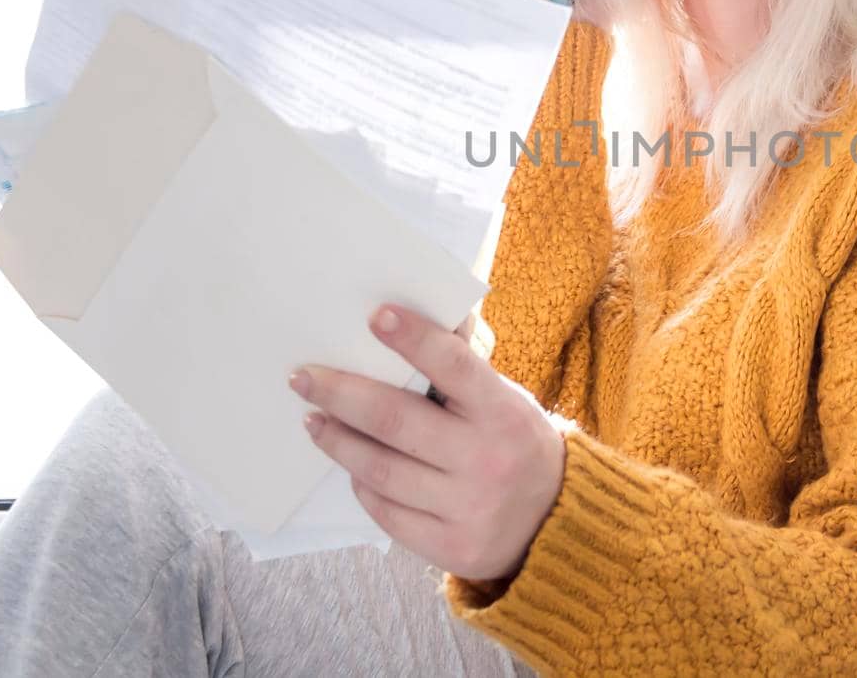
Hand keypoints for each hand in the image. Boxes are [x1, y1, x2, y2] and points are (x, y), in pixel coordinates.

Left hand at [287, 303, 566, 581]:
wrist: (553, 520)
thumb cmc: (514, 441)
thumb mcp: (505, 399)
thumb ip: (464, 365)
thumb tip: (419, 310)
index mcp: (503, 412)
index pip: (454, 367)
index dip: (414, 340)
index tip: (376, 316)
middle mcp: (486, 459)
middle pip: (397, 421)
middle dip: (341, 394)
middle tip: (303, 377)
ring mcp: (467, 507)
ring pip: (382, 470)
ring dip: (338, 442)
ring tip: (313, 419)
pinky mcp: (451, 546)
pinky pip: (388, 513)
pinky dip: (363, 486)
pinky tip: (349, 466)